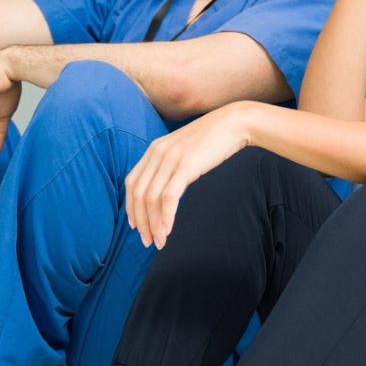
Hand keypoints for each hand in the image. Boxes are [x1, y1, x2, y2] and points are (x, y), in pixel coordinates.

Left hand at [125, 102, 258, 248]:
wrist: (234, 124)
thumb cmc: (213, 140)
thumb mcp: (185, 150)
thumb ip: (171, 164)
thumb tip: (166, 189)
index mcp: (154, 149)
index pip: (132, 183)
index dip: (130, 207)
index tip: (136, 226)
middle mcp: (157, 152)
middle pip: (139, 194)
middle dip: (141, 221)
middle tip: (147, 241)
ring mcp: (170, 159)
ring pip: (151, 199)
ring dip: (153, 224)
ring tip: (159, 242)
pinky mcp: (185, 166)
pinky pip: (169, 197)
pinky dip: (166, 217)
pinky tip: (168, 230)